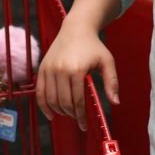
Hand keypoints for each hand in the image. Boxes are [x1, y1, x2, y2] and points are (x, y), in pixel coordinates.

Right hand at [36, 16, 119, 131]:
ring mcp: (49, 69)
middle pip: (63, 102)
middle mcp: (60, 70)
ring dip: (59, 111)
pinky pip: (39, 91)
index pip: (77, 100)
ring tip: (67, 114)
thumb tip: (115, 103)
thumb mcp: (107, 62)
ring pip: (51, 99)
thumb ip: (112, 82)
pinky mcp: (42, 68)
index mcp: (77, 70)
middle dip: (71, 114)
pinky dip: (43, 105)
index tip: (84, 125)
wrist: (76, 29)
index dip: (81, 115)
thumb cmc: (94, 46)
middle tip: (77, 119)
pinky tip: (50, 114)